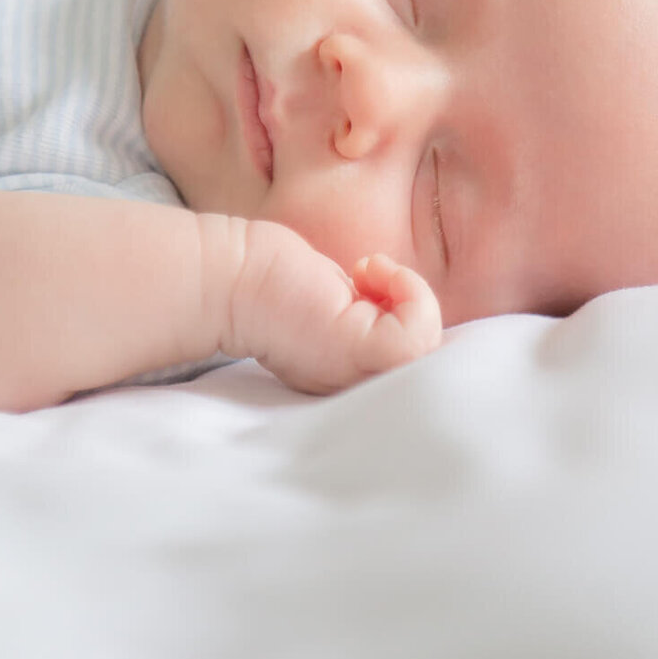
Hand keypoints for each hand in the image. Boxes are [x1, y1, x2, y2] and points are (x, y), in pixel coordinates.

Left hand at [224, 219, 441, 393]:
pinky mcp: (355, 351)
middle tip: (377, 278)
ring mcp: (356, 374)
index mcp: (351, 381)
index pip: (414, 374)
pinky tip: (370, 270)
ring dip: (414, 297)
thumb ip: (370, 315)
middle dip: (417, 310)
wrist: (227, 277)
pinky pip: (416, 337)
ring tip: (371, 271)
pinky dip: (411, 293)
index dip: (413, 322)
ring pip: (430, 354)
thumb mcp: (337, 305)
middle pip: (429, 369)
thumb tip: (406, 303)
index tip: (377, 288)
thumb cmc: (272, 280)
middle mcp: (356, 388)